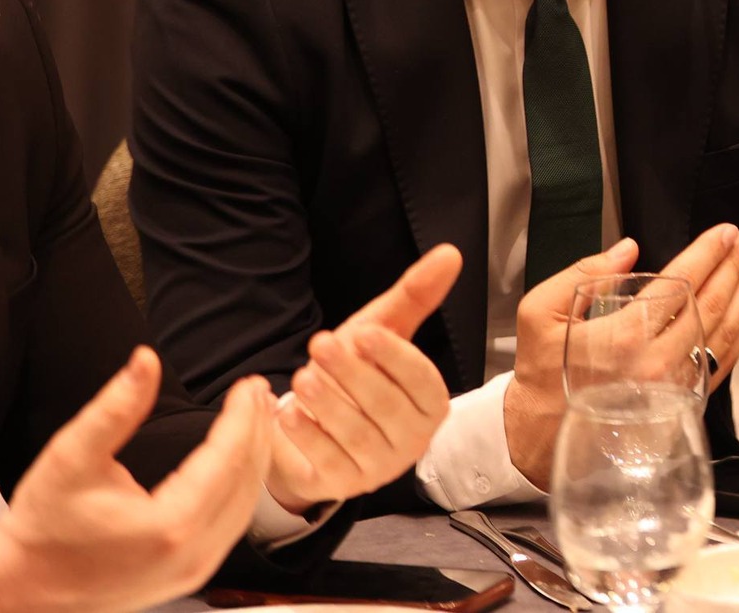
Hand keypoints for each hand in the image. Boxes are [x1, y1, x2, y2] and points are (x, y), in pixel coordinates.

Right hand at [0, 348, 273, 612]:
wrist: (22, 589)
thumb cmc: (43, 525)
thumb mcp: (71, 456)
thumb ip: (115, 407)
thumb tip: (147, 359)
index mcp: (171, 524)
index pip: (227, 458)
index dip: (242, 416)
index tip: (248, 383)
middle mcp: (193, 553)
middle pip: (246, 480)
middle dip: (257, 429)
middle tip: (257, 390)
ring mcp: (195, 569)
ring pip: (246, 504)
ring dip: (256, 455)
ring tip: (255, 414)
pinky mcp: (190, 574)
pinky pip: (233, 523)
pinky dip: (242, 485)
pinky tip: (240, 457)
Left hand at [266, 243, 461, 512]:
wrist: (312, 424)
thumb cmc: (354, 374)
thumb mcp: (380, 331)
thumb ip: (414, 296)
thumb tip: (450, 253)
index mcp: (431, 402)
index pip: (422, 380)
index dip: (394, 357)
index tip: (363, 333)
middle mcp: (414, 439)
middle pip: (387, 406)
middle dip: (352, 374)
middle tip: (321, 346)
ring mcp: (381, 467)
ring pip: (357, 434)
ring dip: (328, 403)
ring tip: (302, 378)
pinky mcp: (346, 485)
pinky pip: (329, 462)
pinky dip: (308, 436)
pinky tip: (288, 414)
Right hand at [503, 226, 738, 484]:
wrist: (541, 435)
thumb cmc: (543, 372)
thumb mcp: (540, 313)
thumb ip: (584, 274)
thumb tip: (629, 249)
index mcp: (623, 336)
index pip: (680, 284)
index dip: (707, 254)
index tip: (725, 232)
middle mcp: (656, 362)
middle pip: (711, 306)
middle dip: (734, 267)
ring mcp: (675, 387)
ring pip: (725, 335)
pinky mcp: (683, 403)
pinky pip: (722, 364)